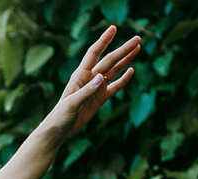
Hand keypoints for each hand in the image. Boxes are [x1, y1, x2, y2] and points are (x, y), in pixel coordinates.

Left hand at [43, 25, 140, 142]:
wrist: (59, 130)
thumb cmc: (60, 116)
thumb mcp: (72, 103)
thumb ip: (87, 90)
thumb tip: (102, 77)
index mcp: (80, 75)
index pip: (94, 53)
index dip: (104, 40)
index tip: (114, 28)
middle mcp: (90, 78)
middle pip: (110, 60)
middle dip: (123, 49)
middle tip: (138, 38)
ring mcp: (96, 88)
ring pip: (114, 70)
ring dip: (126, 59)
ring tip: (137, 48)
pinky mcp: (100, 99)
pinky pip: (115, 86)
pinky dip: (123, 79)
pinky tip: (131, 71)